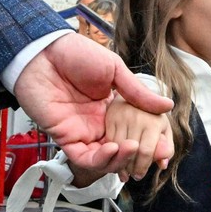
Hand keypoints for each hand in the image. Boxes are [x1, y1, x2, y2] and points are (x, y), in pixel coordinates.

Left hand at [14, 33, 173, 176]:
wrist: (42, 51)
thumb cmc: (75, 54)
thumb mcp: (115, 70)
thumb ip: (138, 92)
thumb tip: (168, 106)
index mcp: (113, 109)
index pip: (135, 133)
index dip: (149, 143)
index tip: (164, 146)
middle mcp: (99, 123)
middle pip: (122, 151)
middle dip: (138, 157)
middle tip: (154, 155)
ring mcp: (82, 131)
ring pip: (104, 160)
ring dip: (120, 160)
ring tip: (133, 149)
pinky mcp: (65, 137)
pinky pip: (84, 158)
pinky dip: (100, 160)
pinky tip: (114, 149)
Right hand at [103, 95, 173, 181]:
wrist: (136, 97)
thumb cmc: (153, 117)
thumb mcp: (164, 130)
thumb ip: (166, 148)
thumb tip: (162, 165)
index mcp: (154, 122)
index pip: (146, 151)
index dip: (142, 167)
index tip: (139, 176)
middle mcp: (138, 117)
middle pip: (131, 151)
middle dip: (131, 168)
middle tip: (132, 176)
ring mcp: (122, 116)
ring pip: (118, 148)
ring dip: (119, 164)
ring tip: (124, 172)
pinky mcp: (110, 116)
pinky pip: (109, 141)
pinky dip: (111, 154)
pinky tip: (114, 162)